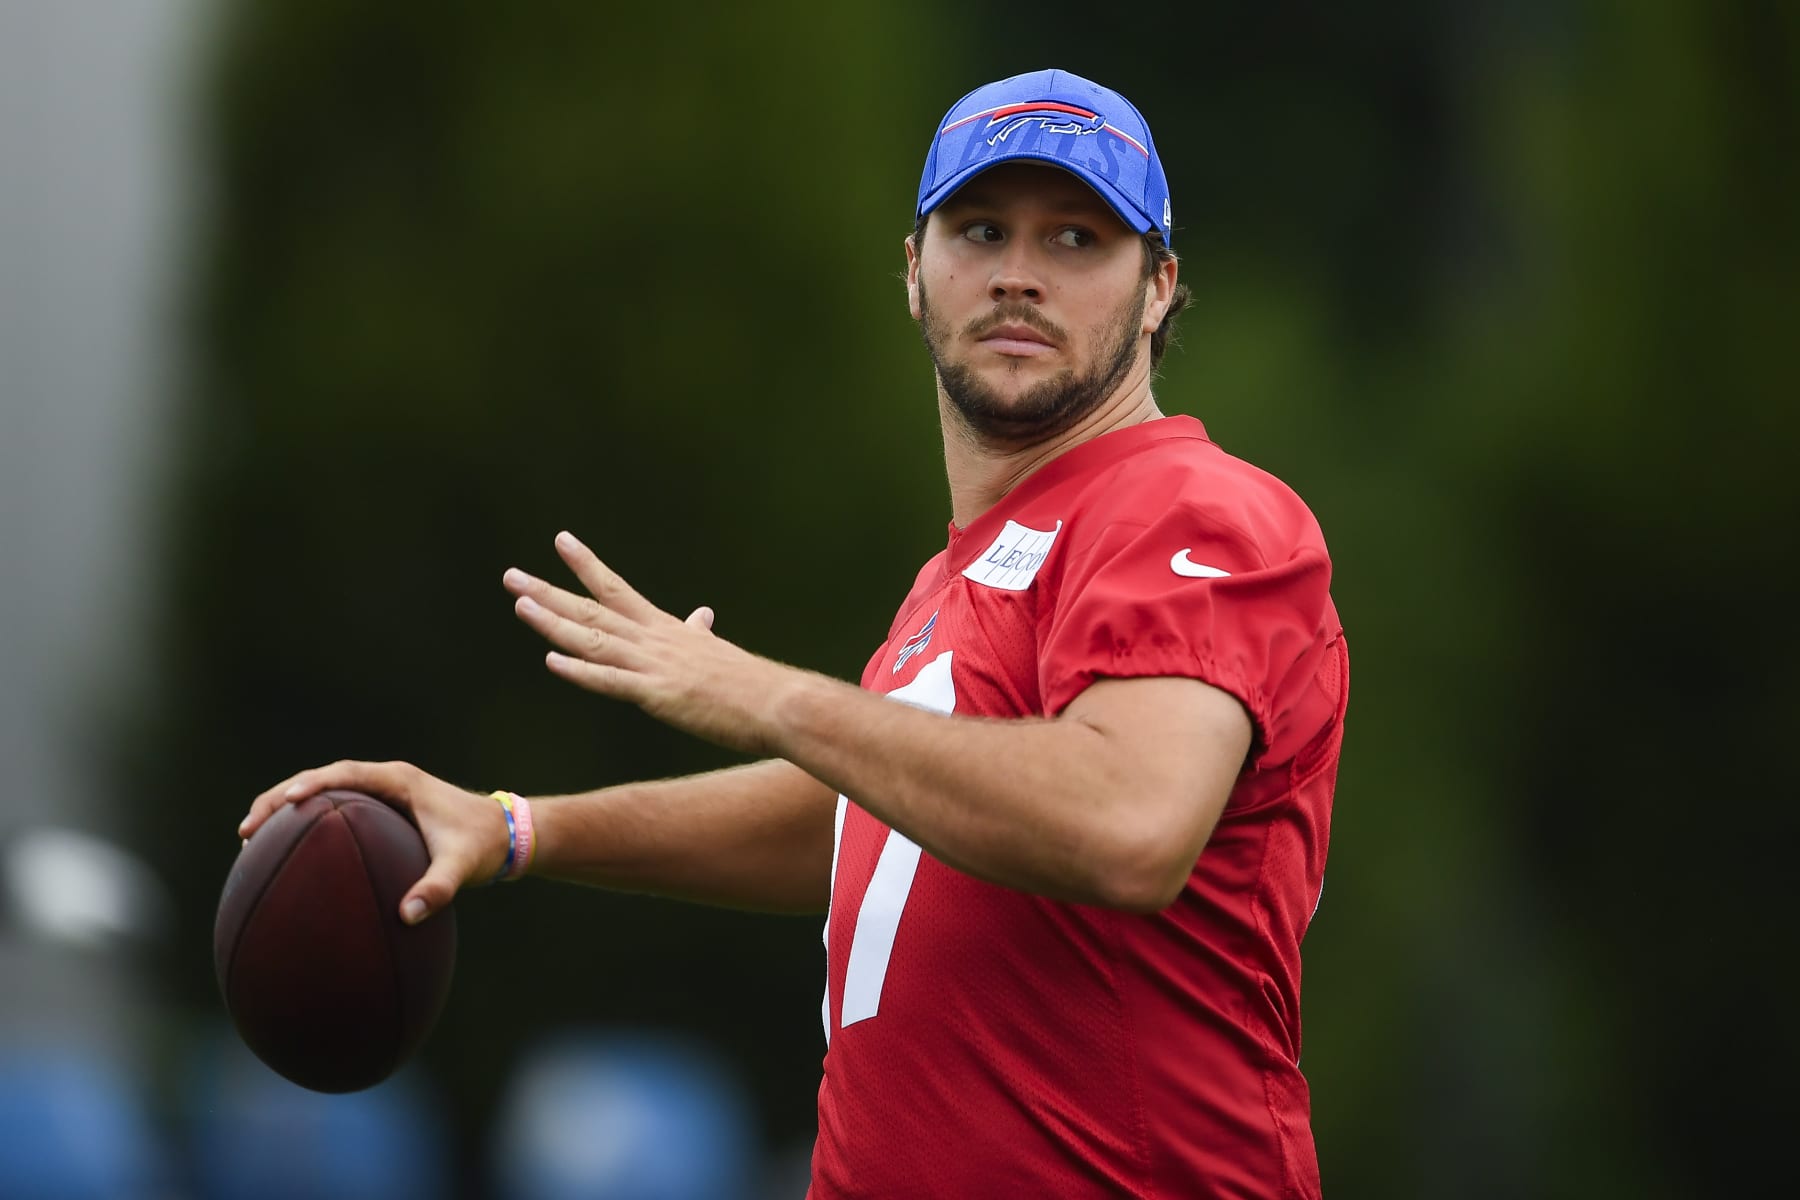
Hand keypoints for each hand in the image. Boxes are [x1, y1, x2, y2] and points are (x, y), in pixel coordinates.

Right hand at [238, 760, 507, 924]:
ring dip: (286, 810)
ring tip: (248, 840)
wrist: (504, 835)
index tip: (284, 802)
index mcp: (400, 781)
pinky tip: (282, 854)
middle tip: (246, 828)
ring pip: (322, 793)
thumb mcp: (462, 867)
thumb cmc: (483, 845)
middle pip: (322, 779)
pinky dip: (305, 825)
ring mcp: (381, 794)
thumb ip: (437, 890)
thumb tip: (407, 916)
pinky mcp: (379, 810)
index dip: (311, 784)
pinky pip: (333, 811)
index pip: (345, 774)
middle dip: (280, 798)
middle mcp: (386, 781)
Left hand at [503, 531, 787, 754]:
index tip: (561, 541)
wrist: (776, 702)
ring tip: (520, 604)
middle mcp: (654, 640)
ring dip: (554, 622)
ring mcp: (654, 665)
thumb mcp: (717, 651)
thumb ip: (699, 634)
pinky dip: (581, 671)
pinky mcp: (658, 695)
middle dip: (549, 592)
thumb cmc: (750, 683)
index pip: (617, 589)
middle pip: (592, 609)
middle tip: (511, 575)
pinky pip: (611, 681)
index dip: (586, 565)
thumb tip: (702, 616)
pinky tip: (552, 661)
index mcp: (666, 629)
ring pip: (594, 639)